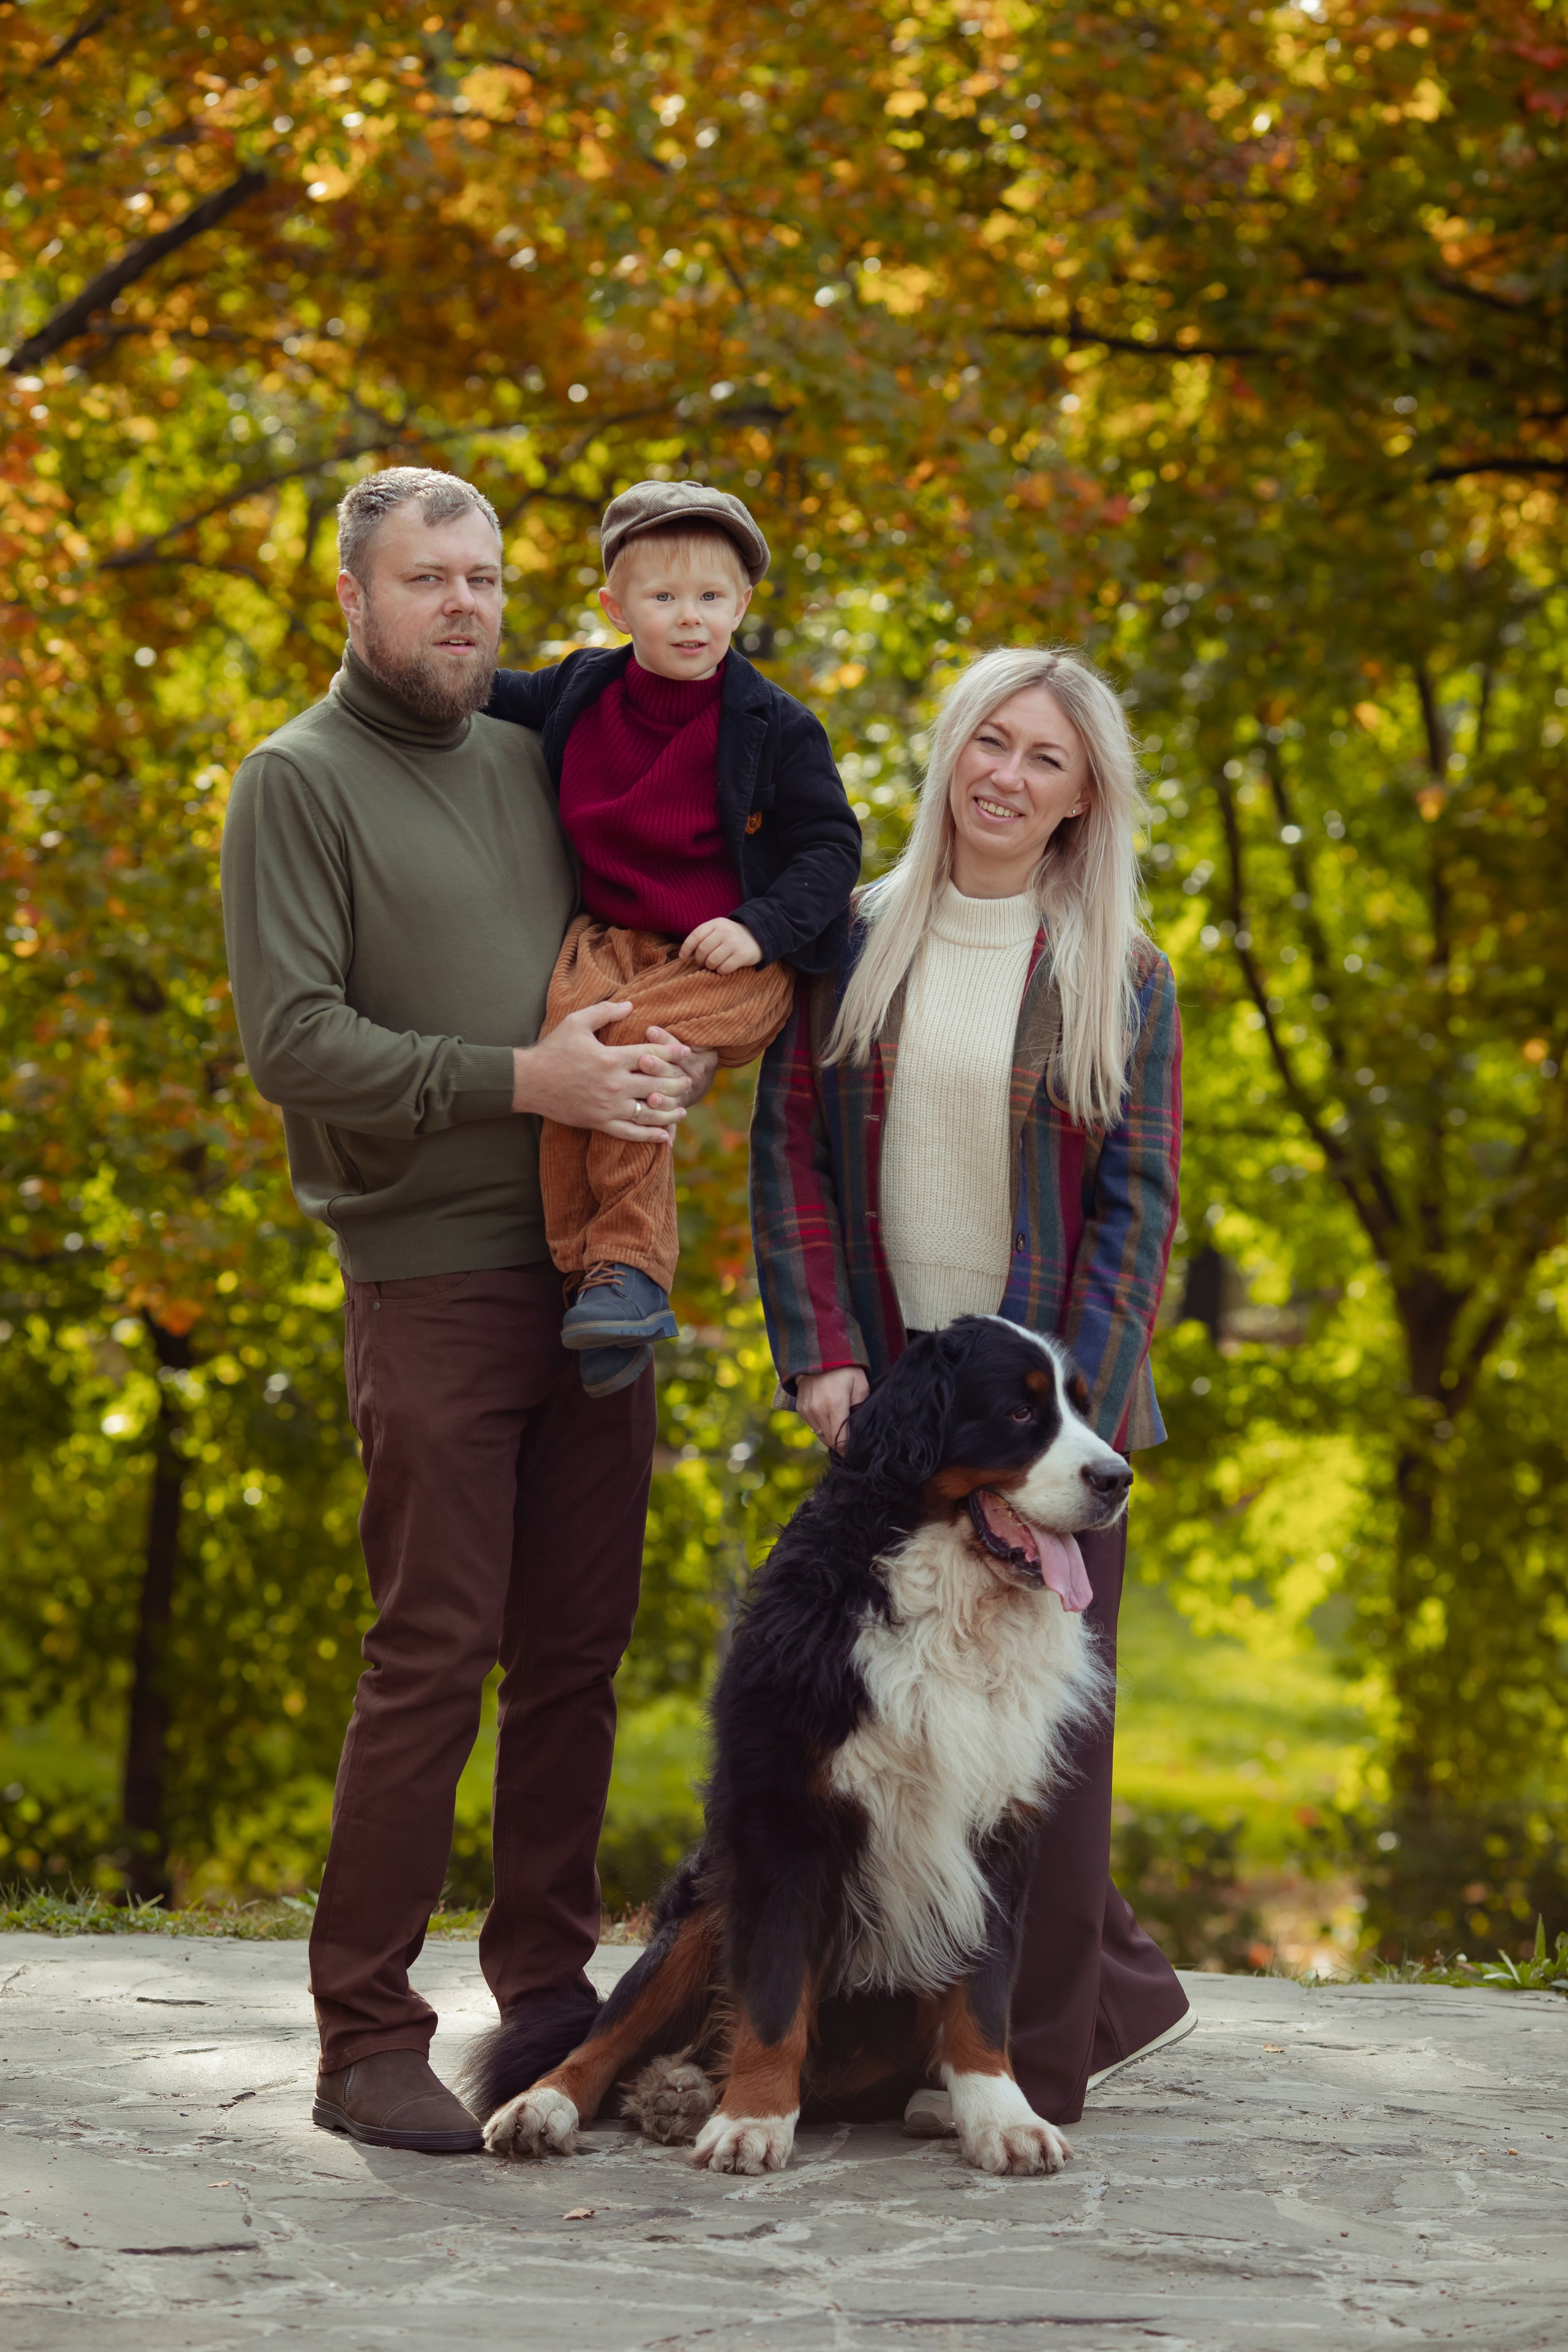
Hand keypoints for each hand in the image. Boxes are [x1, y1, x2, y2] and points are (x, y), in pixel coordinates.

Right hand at [511, 1002, 686, 1143]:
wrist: (528, 1082)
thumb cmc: (552, 1049)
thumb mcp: (576, 1022)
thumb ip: (605, 1011)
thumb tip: (630, 1005)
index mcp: (612, 1057)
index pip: (652, 1054)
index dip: (673, 1052)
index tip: (686, 1052)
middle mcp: (615, 1084)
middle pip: (658, 1084)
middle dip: (677, 1082)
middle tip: (689, 1081)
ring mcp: (608, 1106)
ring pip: (649, 1112)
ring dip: (670, 1111)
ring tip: (683, 1109)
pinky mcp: (600, 1122)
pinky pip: (631, 1133)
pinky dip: (650, 1136)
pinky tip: (665, 1135)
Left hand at [639, 1028, 719, 1112]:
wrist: (697, 1078)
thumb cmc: (684, 1051)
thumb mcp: (690, 1039)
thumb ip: (674, 1031)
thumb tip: (642, 1007)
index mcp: (699, 1055)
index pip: (680, 1048)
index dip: (666, 1040)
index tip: (649, 1030)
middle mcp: (693, 1075)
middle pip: (675, 1071)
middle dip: (659, 1067)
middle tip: (644, 1060)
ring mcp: (684, 1093)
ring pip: (674, 1094)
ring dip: (662, 1094)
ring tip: (649, 1095)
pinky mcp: (676, 1108)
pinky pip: (671, 1113)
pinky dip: (664, 1113)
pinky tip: (651, 1108)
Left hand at [680, 917, 762, 973]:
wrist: (758, 937)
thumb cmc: (732, 936)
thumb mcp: (718, 929)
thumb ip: (704, 937)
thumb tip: (685, 954)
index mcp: (717, 923)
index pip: (696, 935)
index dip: (686, 947)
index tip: (682, 956)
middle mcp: (725, 931)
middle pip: (702, 950)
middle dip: (700, 960)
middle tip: (704, 962)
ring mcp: (734, 943)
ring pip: (712, 961)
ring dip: (710, 966)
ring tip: (715, 964)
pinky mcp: (742, 955)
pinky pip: (723, 968)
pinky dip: (721, 971)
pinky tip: (724, 966)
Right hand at [795, 1366, 869, 1453]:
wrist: (820, 1355)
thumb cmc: (846, 1370)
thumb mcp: (861, 1386)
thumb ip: (861, 1409)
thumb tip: (859, 1430)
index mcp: (836, 1405)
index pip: (841, 1440)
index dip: (849, 1448)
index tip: (856, 1448)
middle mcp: (818, 1410)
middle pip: (830, 1441)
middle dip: (841, 1443)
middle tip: (850, 1437)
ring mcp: (807, 1410)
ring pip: (821, 1436)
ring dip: (831, 1434)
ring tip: (839, 1422)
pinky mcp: (800, 1408)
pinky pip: (813, 1426)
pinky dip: (821, 1425)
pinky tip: (828, 1413)